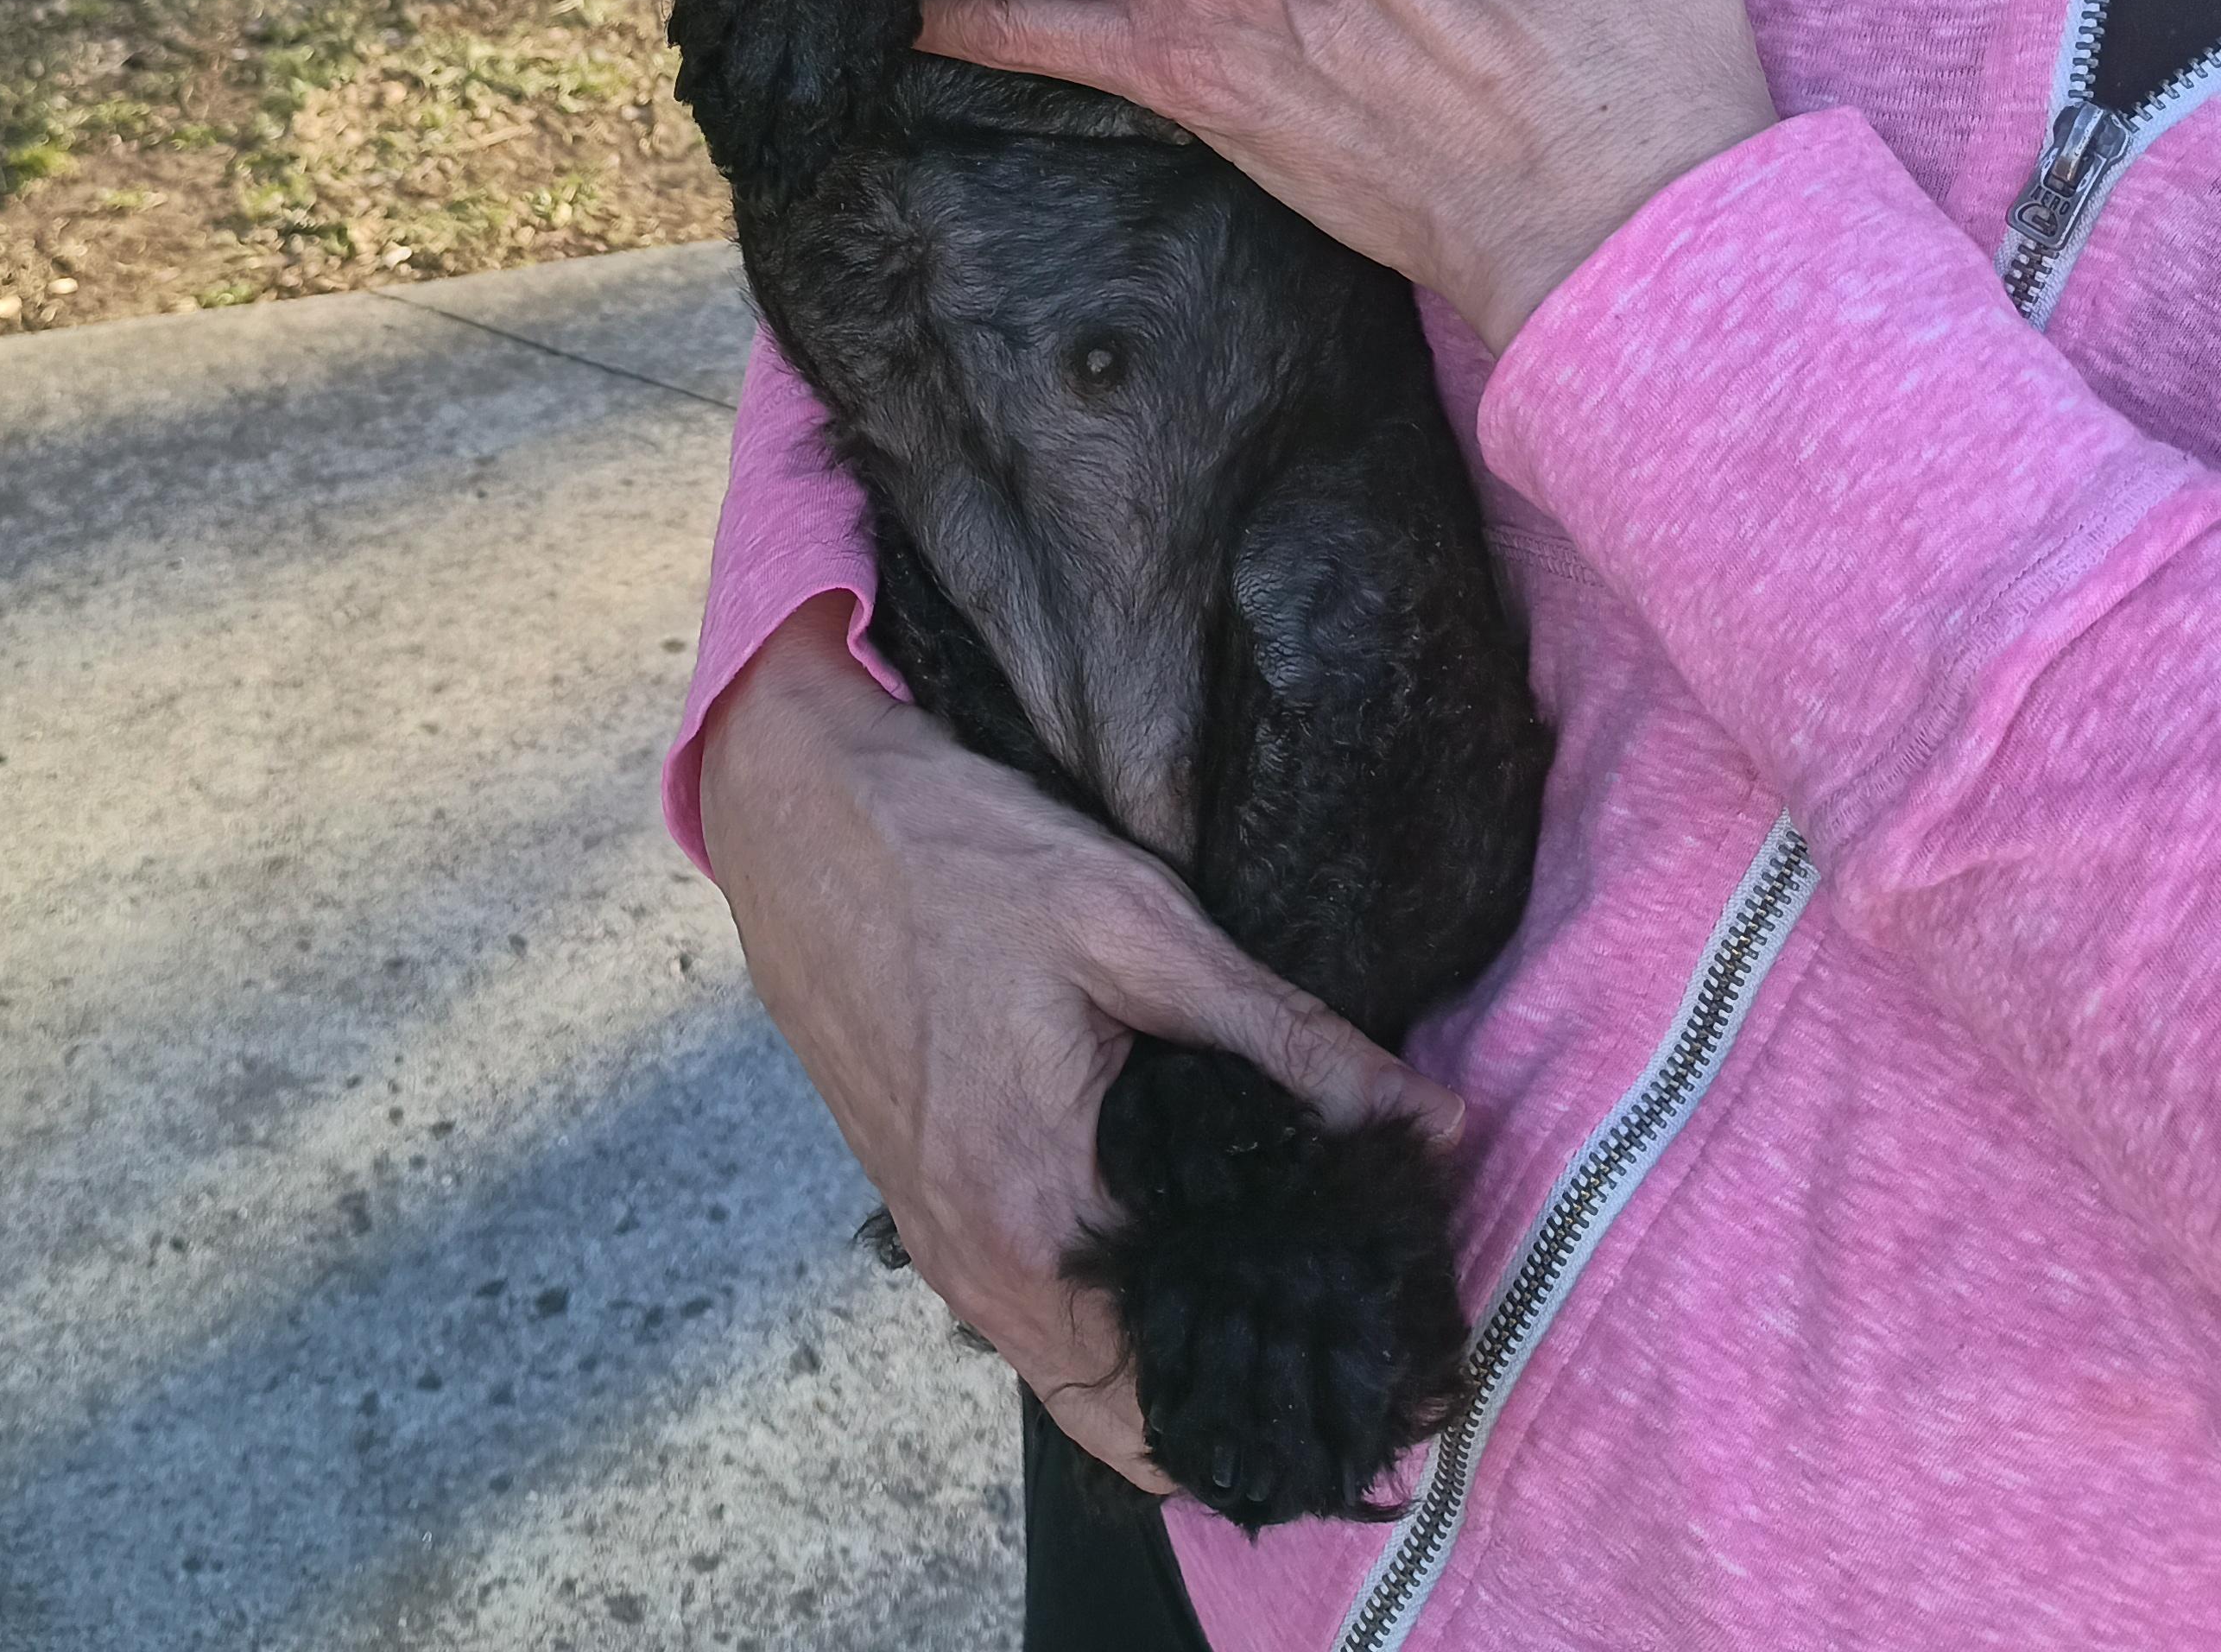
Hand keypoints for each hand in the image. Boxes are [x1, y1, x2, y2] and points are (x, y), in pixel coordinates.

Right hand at [697, 603, 1463, 1488]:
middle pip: (1132, 1421)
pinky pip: (1033, 1317)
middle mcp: (977, 1264)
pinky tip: (1186, 1251)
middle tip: (1362, 1359)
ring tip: (1296, 1309)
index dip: (1292, 1410)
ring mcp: (938, 1243)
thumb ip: (1291, 1040)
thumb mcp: (1141, 926)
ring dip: (1176, 1372)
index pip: (1180, 1408)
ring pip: (1078, 1375)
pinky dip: (1111, 1322)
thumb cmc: (962, 858)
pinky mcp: (922, 1204)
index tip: (1391, 1391)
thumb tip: (1437, 1127)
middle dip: (1246, 1412)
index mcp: (1037, 1215)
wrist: (802, 817)